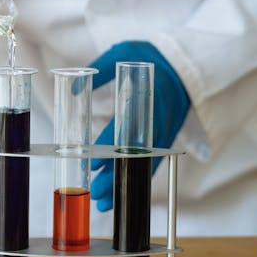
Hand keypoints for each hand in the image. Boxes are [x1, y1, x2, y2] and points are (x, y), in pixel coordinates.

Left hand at [89, 41, 189, 211]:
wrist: (183, 62)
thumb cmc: (148, 56)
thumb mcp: (123, 53)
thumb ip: (100, 69)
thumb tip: (73, 87)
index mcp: (144, 96)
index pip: (124, 127)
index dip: (108, 147)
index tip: (92, 162)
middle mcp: (155, 118)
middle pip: (134, 153)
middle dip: (114, 175)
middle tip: (95, 193)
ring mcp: (164, 129)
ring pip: (144, 163)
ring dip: (125, 183)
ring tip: (104, 202)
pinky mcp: (168, 136)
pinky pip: (154, 161)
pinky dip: (138, 177)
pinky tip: (125, 192)